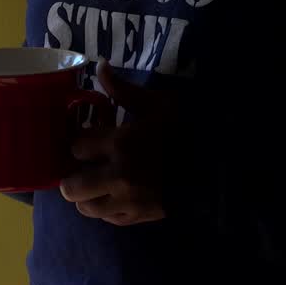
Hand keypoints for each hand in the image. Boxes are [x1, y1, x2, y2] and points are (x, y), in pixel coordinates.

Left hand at [61, 60, 173, 225]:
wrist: (214, 165)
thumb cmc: (183, 130)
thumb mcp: (155, 104)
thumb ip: (122, 90)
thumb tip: (100, 66)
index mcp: (122, 143)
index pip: (77, 147)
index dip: (79, 143)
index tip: (87, 141)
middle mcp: (119, 175)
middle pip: (71, 186)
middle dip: (73, 176)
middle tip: (83, 168)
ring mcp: (128, 201)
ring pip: (86, 208)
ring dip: (87, 196)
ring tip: (96, 186)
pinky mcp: (139, 217)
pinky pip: (108, 219)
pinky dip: (107, 209)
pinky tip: (115, 196)